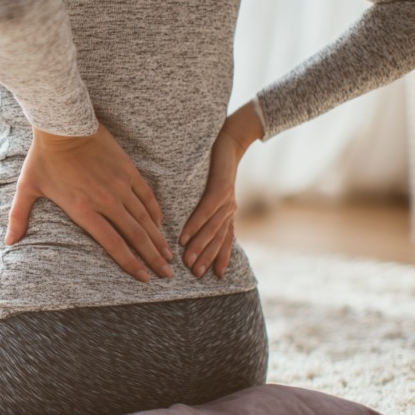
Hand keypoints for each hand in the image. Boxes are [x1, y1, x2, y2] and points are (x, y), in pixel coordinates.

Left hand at [6, 121, 173, 281]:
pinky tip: (161, 226)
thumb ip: (18, 218)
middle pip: (136, 235)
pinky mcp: (128, 170)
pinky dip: (155, 213)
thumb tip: (7, 243)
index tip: (144, 278)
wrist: (63, 124)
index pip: (113, 244)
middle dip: (153, 258)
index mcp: (83, 210)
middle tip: (166, 274)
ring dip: (158, 239)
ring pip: (145, 218)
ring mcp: (119, 185)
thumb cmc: (43, 157)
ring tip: (169, 256)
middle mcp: (106, 201)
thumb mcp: (27, 189)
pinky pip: (146, 196)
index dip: (130, 263)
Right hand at [179, 101, 262, 278]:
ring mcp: (227, 199)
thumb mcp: (212, 190)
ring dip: (199, 247)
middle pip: (218, 239)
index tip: (211, 276)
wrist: (230, 139)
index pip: (225, 240)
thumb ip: (205, 209)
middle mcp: (230, 209)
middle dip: (206, 258)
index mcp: (228, 212)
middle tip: (194, 274)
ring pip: (212, 229)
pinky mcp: (220, 187)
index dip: (220, 258)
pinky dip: (195, 225)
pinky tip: (184, 236)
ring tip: (186, 260)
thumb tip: (189, 225)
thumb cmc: (217, 165)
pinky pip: (207, 210)